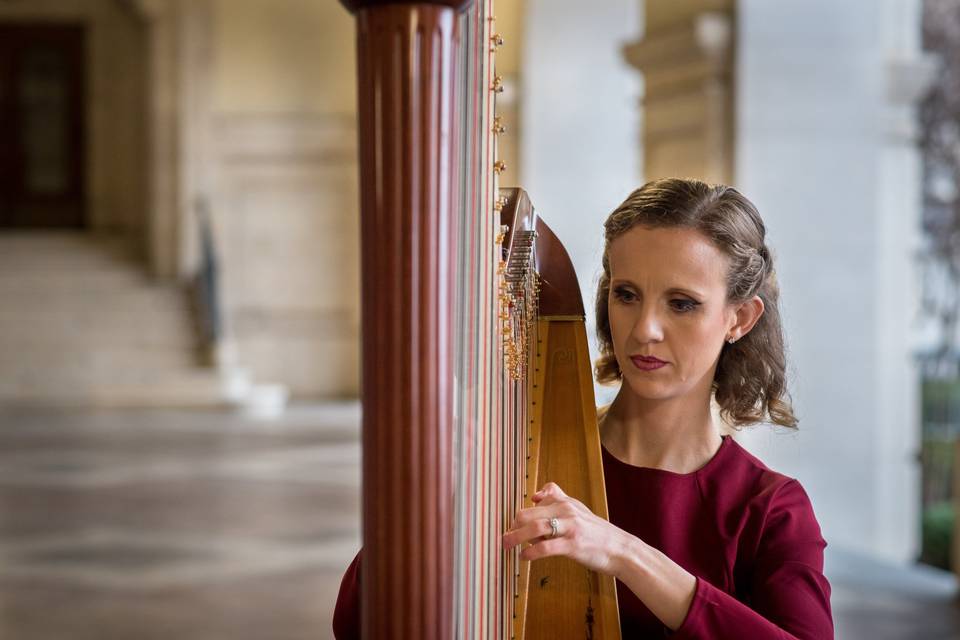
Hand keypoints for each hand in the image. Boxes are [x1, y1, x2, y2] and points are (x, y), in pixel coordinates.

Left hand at [501, 481, 631, 576]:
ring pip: (535, 527)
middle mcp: (566, 510)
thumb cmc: (597, 532)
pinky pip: (545, 548)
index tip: (513, 524)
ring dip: (516, 537)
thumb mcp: (578, 510)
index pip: (537, 499)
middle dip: (513, 525)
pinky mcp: (573, 545)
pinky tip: (523, 557)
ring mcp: (570, 527)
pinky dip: (530, 552)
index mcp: (566, 501)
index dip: (521, 512)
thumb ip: (558, 500)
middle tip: (505, 536)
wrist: (620, 549)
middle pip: (529, 513)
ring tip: (506, 545)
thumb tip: (535, 495)